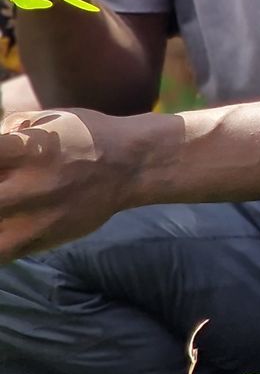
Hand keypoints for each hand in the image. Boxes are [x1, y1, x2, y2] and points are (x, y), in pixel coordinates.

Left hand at [0, 109, 137, 257]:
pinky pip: (1, 253)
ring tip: (2, 209)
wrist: (131, 165)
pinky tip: (4, 225)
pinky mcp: (41, 239)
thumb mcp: (45, 120)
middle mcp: (28, 186)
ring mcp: (34, 218)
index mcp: (25, 150)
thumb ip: (7, 132)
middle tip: (0, 186)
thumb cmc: (85, 136)